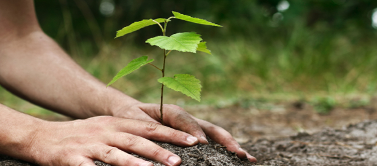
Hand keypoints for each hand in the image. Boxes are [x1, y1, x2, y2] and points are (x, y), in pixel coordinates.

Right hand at [24, 116, 199, 165]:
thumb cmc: (80, 136)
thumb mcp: (105, 129)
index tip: (194, 141)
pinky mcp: (72, 160)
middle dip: (159, 150)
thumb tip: (160, 144)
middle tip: (179, 161)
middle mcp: (104, 131)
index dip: (172, 134)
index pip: (149, 127)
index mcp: (115, 123)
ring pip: (115, 155)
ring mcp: (88, 145)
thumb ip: (130, 135)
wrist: (39, 137)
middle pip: (136, 140)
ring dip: (135, 164)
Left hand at [111, 103, 256, 161]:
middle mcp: (187, 118)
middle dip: (225, 140)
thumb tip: (154, 140)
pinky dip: (227, 149)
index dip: (195, 132)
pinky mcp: (194, 135)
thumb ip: (144, 126)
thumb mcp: (133, 120)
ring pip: (216, 135)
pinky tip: (240, 159)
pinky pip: (213, 142)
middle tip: (237, 153)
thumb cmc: (129, 116)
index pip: (186, 121)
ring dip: (232, 145)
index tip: (202, 144)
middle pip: (210, 128)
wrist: (130, 111)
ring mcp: (193, 127)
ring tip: (247, 157)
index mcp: (171, 111)